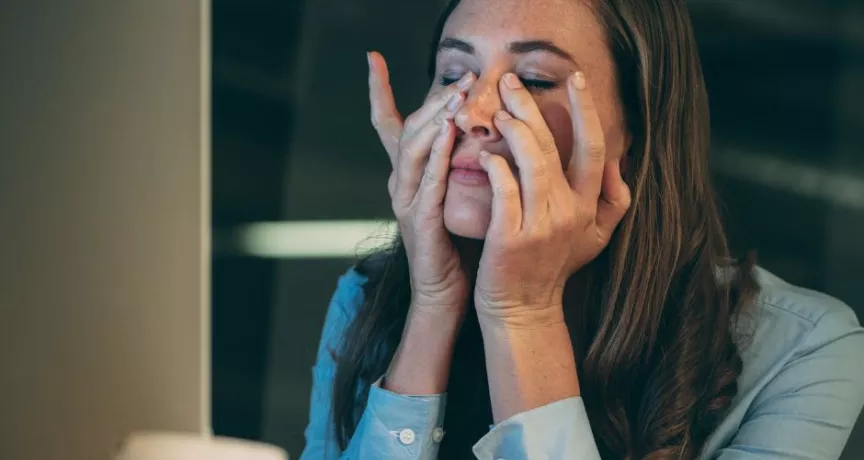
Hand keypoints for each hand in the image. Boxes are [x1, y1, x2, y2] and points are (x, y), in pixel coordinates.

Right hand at [368, 51, 474, 314]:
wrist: (446, 293)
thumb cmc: (456, 244)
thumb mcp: (454, 195)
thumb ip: (456, 163)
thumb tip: (474, 128)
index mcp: (407, 175)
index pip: (389, 124)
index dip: (379, 91)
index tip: (373, 58)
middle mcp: (401, 183)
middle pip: (408, 128)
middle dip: (433, 99)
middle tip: (462, 76)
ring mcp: (406, 201)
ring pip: (414, 148)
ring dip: (436, 119)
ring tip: (457, 95)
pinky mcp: (419, 220)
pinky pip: (428, 180)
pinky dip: (436, 154)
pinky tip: (448, 133)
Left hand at [474, 72, 630, 325]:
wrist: (523, 310)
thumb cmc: (553, 269)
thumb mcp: (595, 239)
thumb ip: (614, 202)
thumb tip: (619, 164)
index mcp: (588, 206)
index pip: (594, 147)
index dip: (587, 110)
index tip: (576, 79)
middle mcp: (568, 211)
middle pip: (554, 146)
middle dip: (530, 107)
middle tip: (509, 82)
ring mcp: (540, 224)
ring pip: (530, 161)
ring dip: (512, 130)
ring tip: (496, 112)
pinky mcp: (510, 236)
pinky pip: (504, 189)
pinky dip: (495, 167)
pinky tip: (485, 155)